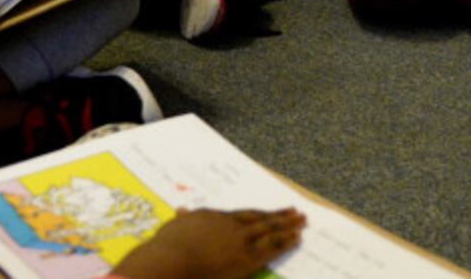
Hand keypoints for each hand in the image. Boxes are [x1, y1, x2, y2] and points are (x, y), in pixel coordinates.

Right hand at [114, 208, 304, 278]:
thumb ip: (185, 219)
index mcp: (216, 218)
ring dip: (288, 226)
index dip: (261, 214)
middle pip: (262, 220)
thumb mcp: (176, 227)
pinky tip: (297, 239)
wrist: (170, 261)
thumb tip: (181, 210)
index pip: (244, 215)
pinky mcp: (244, 259)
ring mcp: (240, 242)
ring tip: (303, 223)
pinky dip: (285, 242)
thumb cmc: (167, 248)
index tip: (273, 212)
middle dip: (281, 217)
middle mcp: (231, 227)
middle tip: (298, 212)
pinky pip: (270, 249)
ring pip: (270, 231)